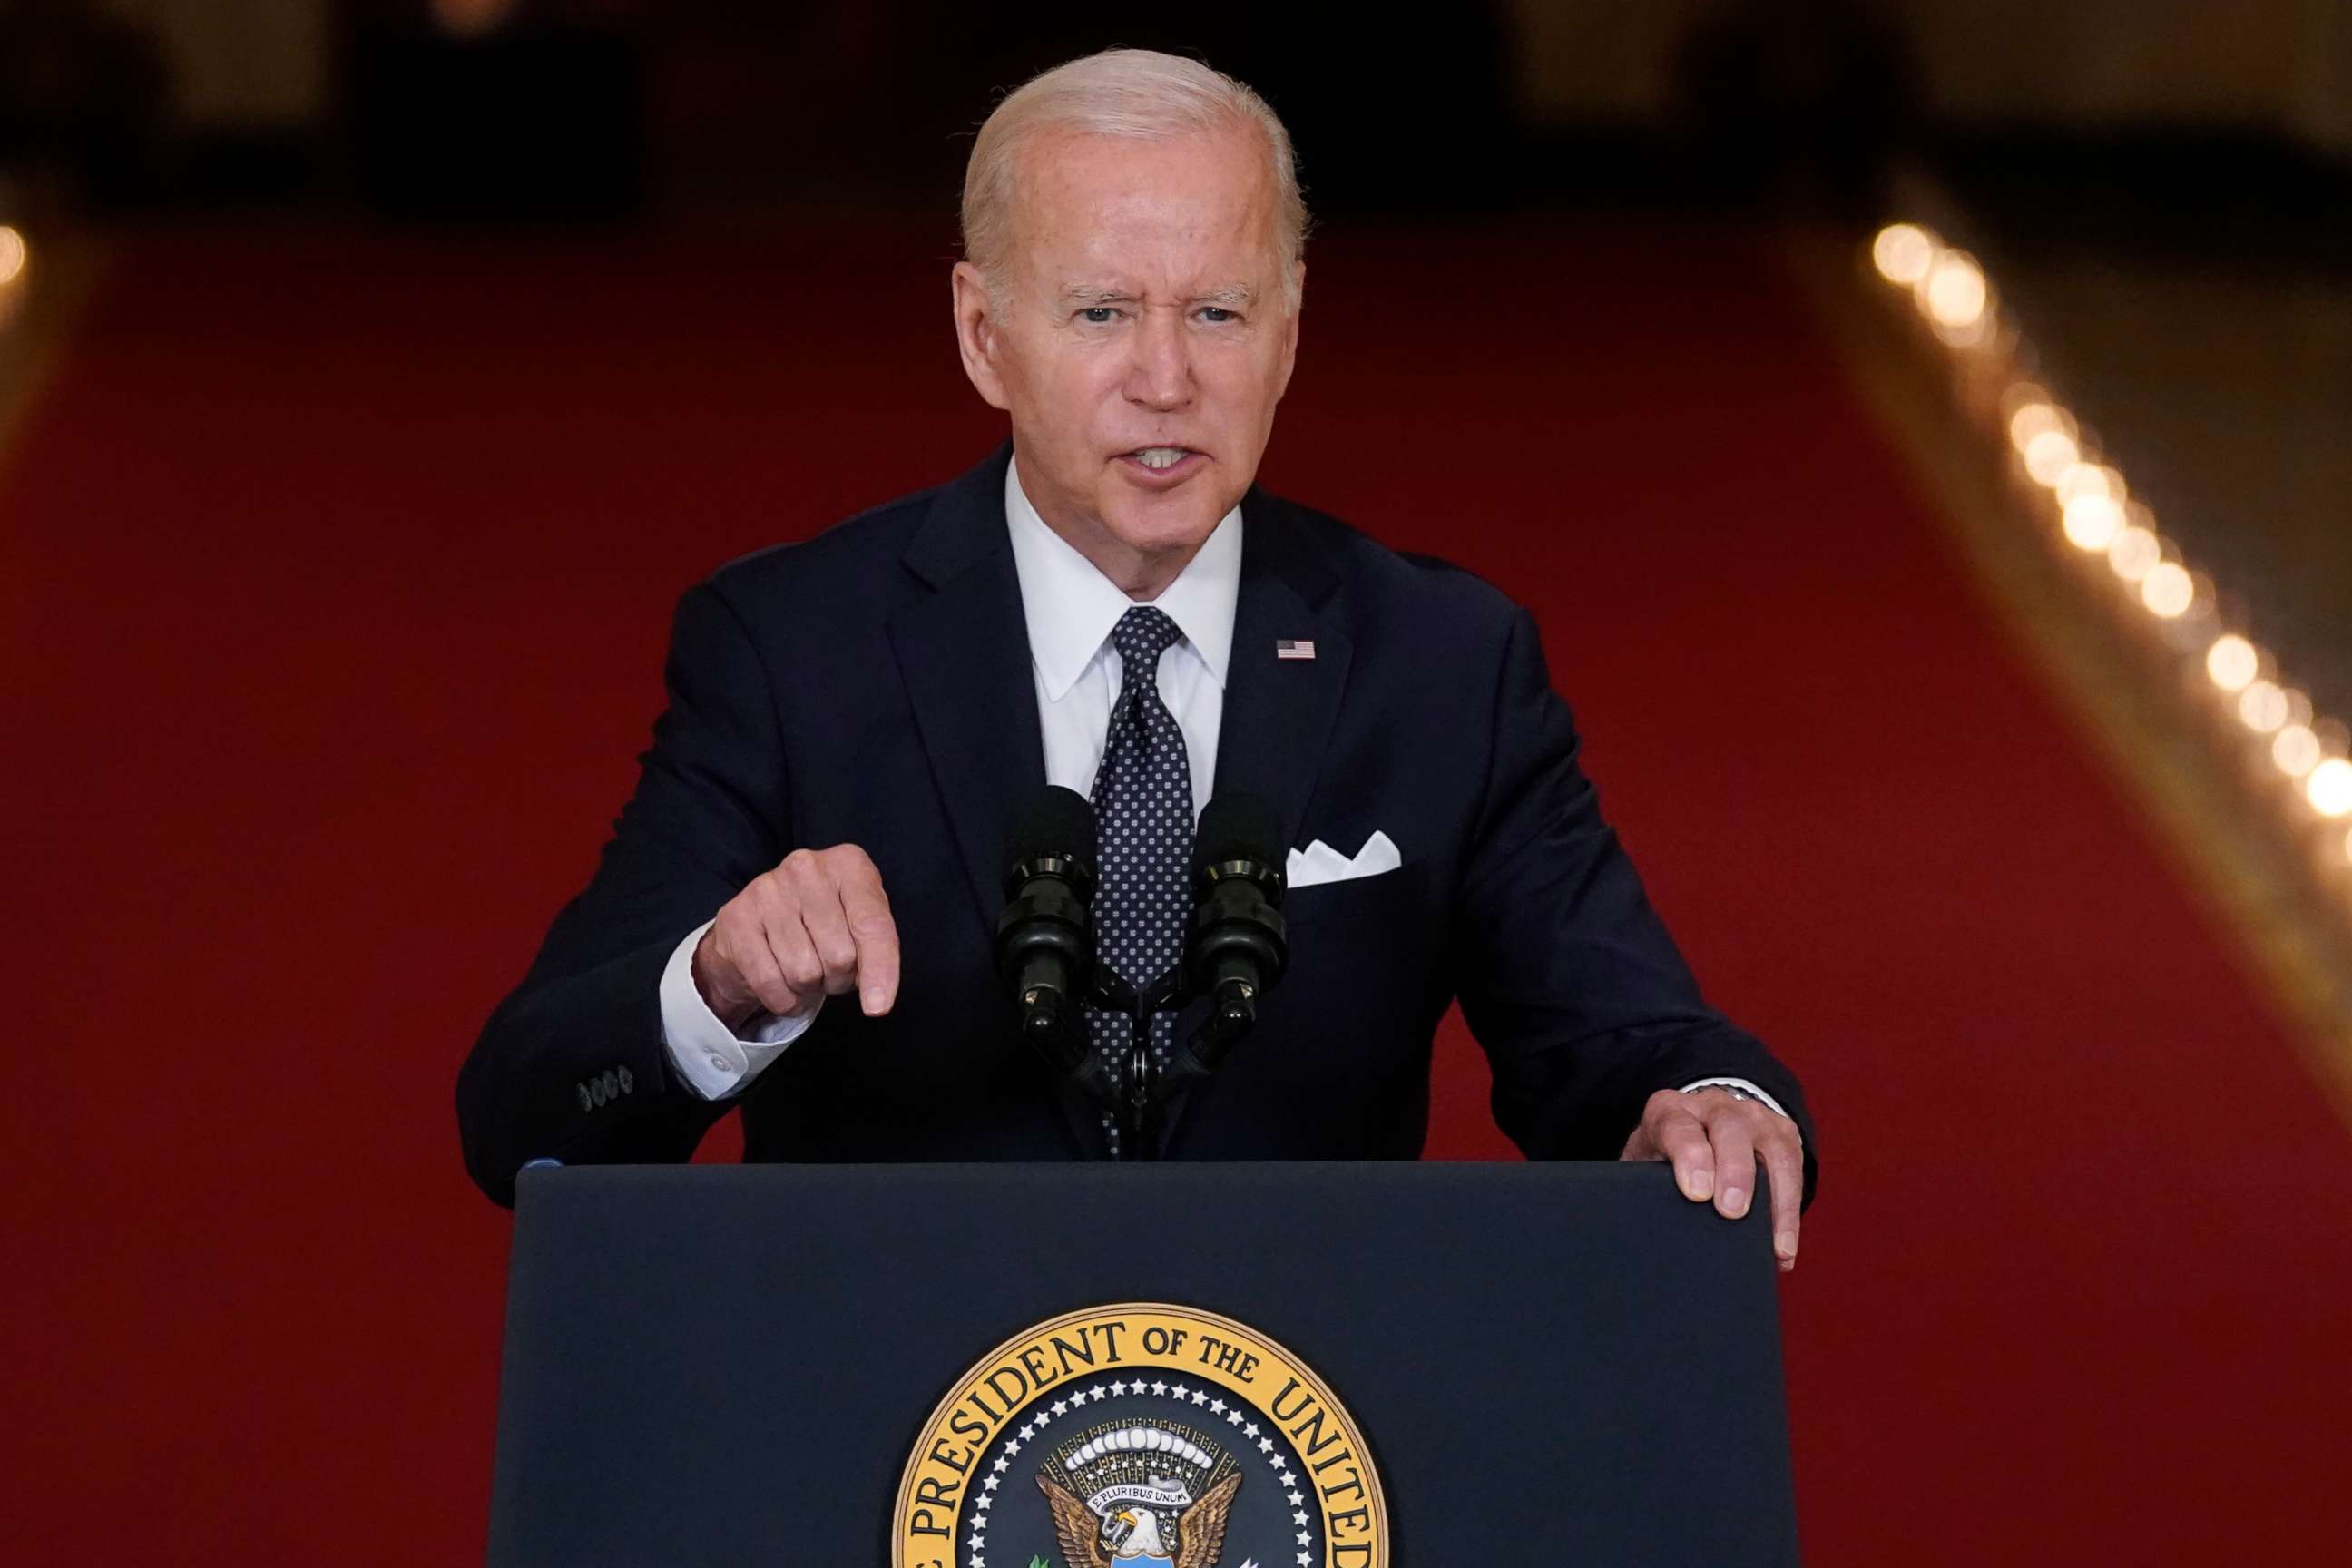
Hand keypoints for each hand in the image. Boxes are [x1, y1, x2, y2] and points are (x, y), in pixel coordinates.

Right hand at [692, 844, 899, 1030]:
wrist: (758, 925)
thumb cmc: (823, 925)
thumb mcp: (860, 927)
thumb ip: (877, 955)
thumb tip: (876, 1003)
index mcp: (848, 864)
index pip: (873, 925)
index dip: (880, 971)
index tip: (878, 1007)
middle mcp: (807, 867)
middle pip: (840, 955)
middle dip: (839, 978)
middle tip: (828, 968)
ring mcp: (768, 889)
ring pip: (804, 972)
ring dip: (808, 989)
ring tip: (803, 969)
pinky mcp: (736, 917)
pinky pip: (770, 982)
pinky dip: (782, 999)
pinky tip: (782, 983)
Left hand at [1621, 1087, 1803, 1272]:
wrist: (1699, 1125)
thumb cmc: (1665, 1156)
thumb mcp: (1645, 1161)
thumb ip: (1640, 1184)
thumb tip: (1637, 1225)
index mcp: (1671, 1111)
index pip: (1679, 1126)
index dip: (1690, 1156)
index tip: (1696, 1192)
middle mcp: (1714, 1106)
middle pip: (1730, 1130)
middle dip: (1735, 1171)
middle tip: (1731, 1211)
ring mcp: (1753, 1116)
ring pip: (1773, 1148)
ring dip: (1776, 1199)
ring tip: (1775, 1245)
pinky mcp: (1782, 1133)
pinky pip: (1794, 1168)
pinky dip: (1790, 1211)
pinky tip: (1783, 1248)